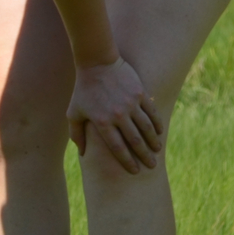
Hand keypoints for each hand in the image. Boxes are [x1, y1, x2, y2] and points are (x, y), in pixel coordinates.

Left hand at [67, 58, 163, 172]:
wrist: (96, 63)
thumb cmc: (83, 90)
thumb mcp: (74, 112)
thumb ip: (77, 134)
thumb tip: (82, 153)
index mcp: (102, 122)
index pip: (117, 147)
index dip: (127, 161)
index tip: (134, 170)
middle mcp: (118, 115)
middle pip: (135, 141)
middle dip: (144, 156)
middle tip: (151, 166)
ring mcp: (130, 104)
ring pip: (146, 128)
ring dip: (153, 142)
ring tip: (156, 151)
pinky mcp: (140, 94)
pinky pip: (151, 113)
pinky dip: (157, 124)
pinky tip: (159, 132)